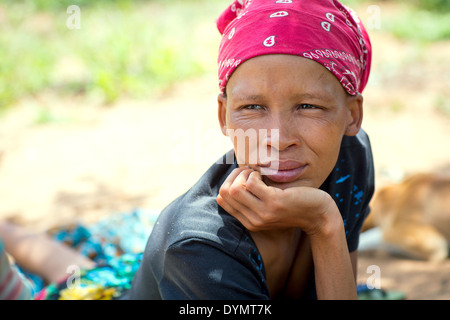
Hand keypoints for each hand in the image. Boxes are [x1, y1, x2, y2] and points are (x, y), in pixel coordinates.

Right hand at [216, 167, 340, 235]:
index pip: (222, 199)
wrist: (319, 215)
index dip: (229, 182)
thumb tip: (235, 177)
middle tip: (251, 172)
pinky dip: (255, 173)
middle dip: (235, 175)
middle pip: (224, 192)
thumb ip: (253, 199)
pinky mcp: (274, 203)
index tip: (245, 177)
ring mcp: (263, 213)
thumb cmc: (295, 204)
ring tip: (258, 173)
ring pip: (234, 188)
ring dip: (244, 174)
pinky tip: (265, 174)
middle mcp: (253, 220)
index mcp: (249, 222)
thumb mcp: (269, 206)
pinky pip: (251, 182)